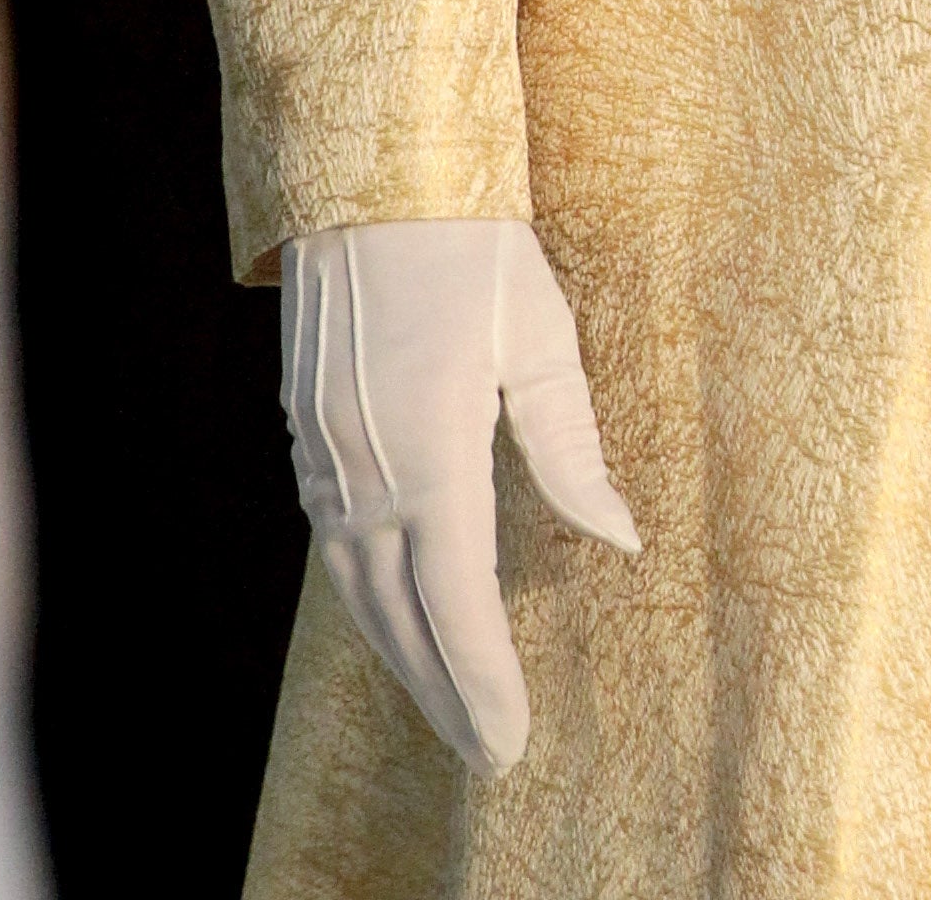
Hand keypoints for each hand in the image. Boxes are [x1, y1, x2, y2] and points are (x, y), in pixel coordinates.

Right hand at [280, 218, 638, 774]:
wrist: (371, 179)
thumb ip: (572, 446)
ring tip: (446, 706)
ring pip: (359, 593)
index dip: (483, 680)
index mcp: (429, 453)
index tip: (511, 740)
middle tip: (488, 752)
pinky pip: (335, 552)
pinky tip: (395, 620)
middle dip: (445, 693)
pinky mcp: (310, 440)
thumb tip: (621, 537)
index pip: (457, 603)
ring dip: (402, 657)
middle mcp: (366, 473)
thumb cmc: (468, 247)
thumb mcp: (539, 336)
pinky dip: (368, 603)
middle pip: (401, 619)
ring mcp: (327, 460)